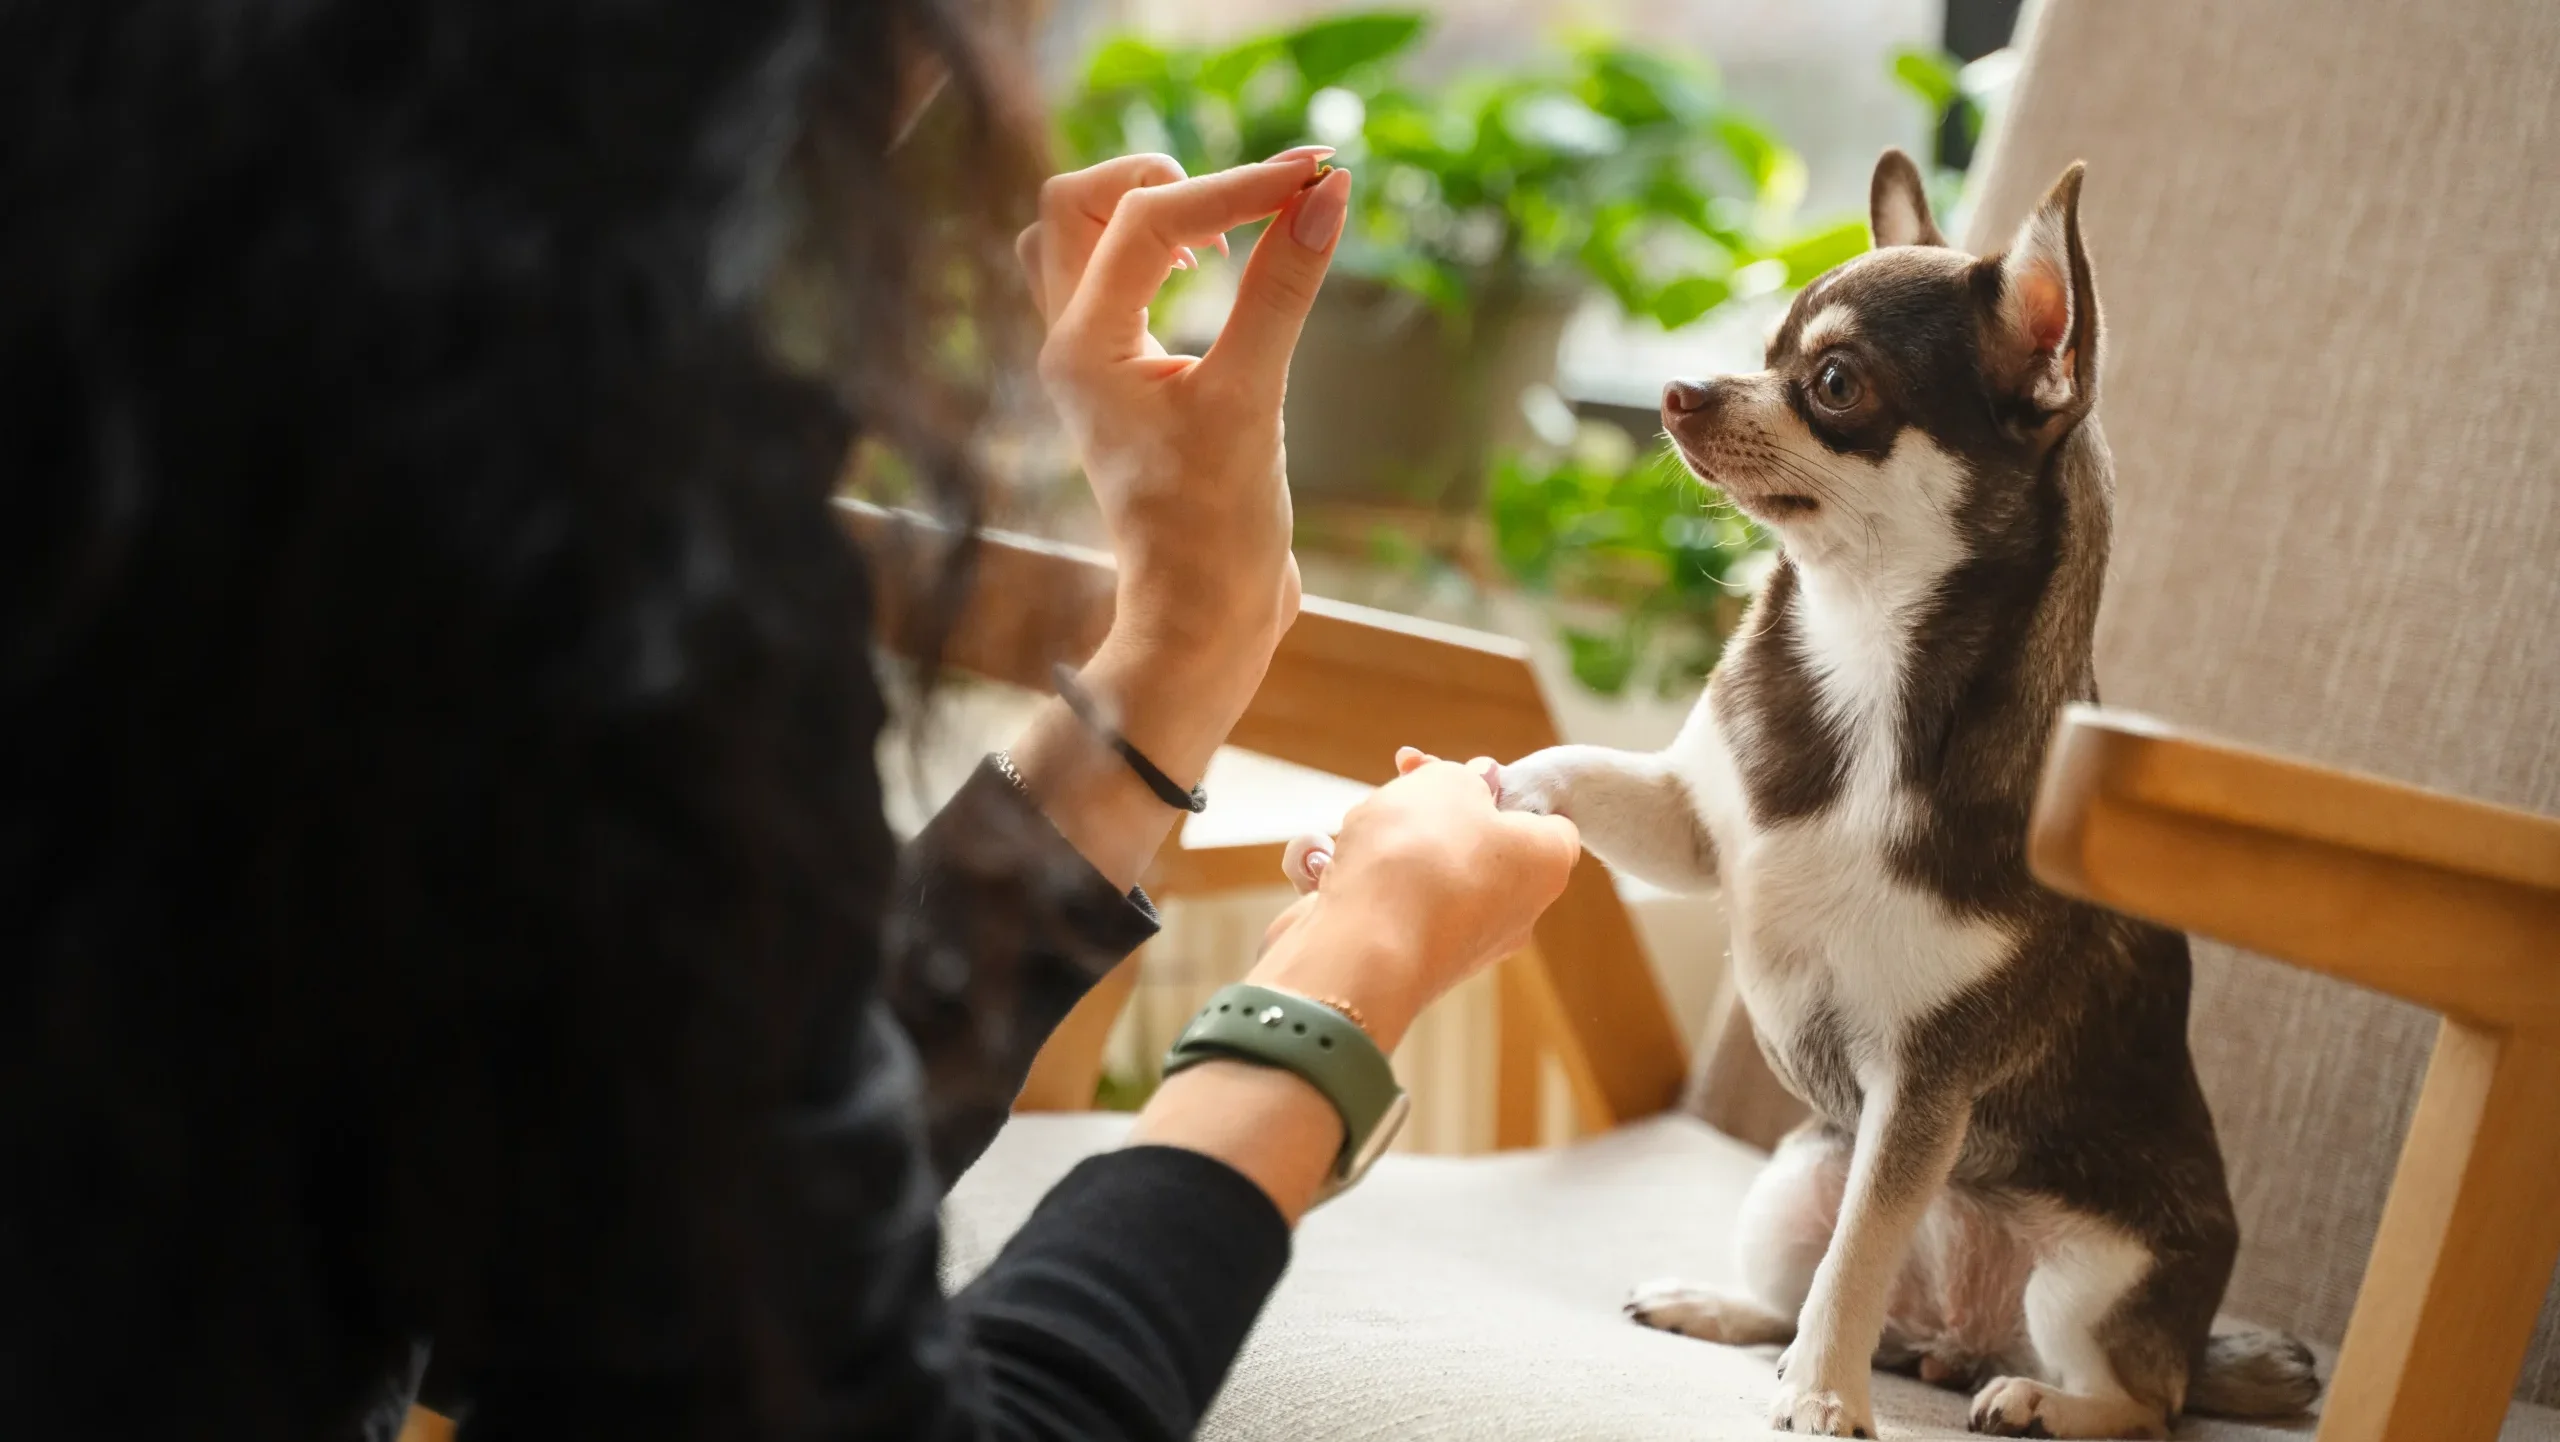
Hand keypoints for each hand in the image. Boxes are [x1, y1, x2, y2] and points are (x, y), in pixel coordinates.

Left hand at [1017, 148, 1348, 695]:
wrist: (1202, 620)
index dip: (1236, 186)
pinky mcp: (1123, 379)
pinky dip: (1157, 254)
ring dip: (1147, 212)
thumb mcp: (1254, 400)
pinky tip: (1219, 272)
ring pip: (1080, 239)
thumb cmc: (1217, 528)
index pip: (1147, 218)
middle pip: (1076, 204)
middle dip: (1162, 179)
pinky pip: (1112, 282)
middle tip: (1246, 205)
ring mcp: (1091, 362)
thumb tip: (1327, 193)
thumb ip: (1283, 289)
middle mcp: (1069, 344)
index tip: (1316, 176)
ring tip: (1222, 237)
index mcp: (1082, 347)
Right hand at [1247, 749, 1581, 1049]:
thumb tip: (1476, 783)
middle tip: (1403, 780)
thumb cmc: (1419, 857)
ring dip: (1389, 842)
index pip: (1545, 820)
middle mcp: (1514, 912)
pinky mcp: (1408, 960)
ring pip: (1425, 871)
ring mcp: (1460, 942)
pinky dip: (1360, 881)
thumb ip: (1464, 776)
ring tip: (1360, 830)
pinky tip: (1331, 869)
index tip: (1463, 773)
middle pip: (1478, 843)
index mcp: (1545, 865)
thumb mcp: (1448, 783)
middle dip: (1434, 809)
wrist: (1361, 947)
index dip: (1504, 788)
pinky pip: (1387, 905)